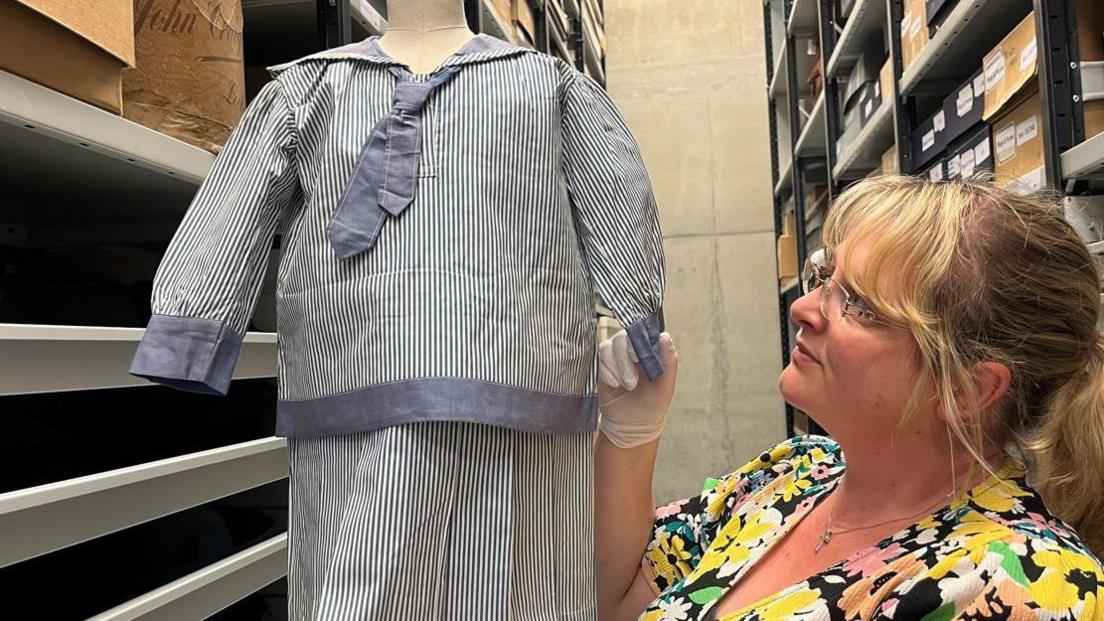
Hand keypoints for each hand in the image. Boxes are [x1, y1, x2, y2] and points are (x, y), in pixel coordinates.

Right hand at [597, 330, 678, 447]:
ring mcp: (615, 357)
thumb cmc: (652, 405)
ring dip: (617, 366)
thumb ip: (669, 361)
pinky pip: (600, 359)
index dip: (639, 340)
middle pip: (622, 337)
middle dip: (626, 359)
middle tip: (633, 382)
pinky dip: (607, 372)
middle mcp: (631, 350)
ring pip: (609, 346)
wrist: (633, 425)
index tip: (639, 357)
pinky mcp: (603, 367)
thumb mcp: (666, 385)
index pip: (642, 332)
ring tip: (627, 385)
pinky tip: (615, 385)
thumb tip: (665, 336)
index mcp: (649, 351)